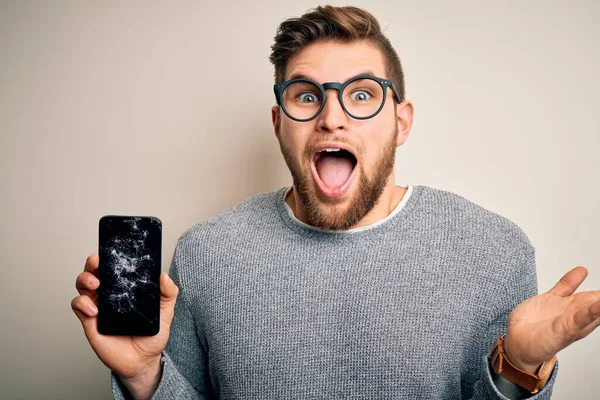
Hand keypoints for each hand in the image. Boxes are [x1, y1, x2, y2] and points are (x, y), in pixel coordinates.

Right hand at [71, 254, 178, 398]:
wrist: (143, 361)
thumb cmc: (152, 335)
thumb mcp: (165, 312)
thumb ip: (168, 293)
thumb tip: (164, 276)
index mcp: (125, 288)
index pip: (114, 268)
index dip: (110, 257)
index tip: (110, 250)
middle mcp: (109, 294)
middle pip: (94, 271)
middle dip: (92, 263)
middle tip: (98, 263)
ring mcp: (98, 306)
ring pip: (82, 285)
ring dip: (85, 279)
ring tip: (96, 284)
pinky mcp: (89, 322)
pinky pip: (78, 306)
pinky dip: (82, 303)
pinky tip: (94, 309)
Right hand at [504, 266, 599, 372]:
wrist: (517, 343)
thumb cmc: (541, 346)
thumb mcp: (567, 331)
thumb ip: (585, 316)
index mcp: (584, 324)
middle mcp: (576, 315)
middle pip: (594, 301)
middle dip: (599, 297)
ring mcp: (563, 307)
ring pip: (582, 295)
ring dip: (593, 290)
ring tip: (595, 277)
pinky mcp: (549, 300)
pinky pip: (564, 287)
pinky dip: (571, 279)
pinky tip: (580, 271)